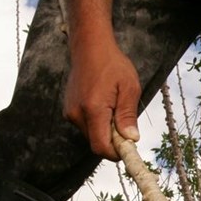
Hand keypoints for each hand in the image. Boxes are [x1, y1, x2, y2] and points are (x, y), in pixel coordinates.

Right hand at [63, 42, 140, 160]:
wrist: (90, 47)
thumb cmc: (112, 64)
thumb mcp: (129, 88)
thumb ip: (128, 115)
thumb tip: (131, 139)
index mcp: (93, 109)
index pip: (101, 147)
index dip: (116, 153)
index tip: (129, 147)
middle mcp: (77, 114)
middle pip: (96, 143)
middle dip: (112, 140)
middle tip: (125, 122)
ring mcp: (70, 112)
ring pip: (91, 134)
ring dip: (105, 130)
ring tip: (114, 107)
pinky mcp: (69, 110)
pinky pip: (86, 125)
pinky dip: (97, 122)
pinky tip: (104, 103)